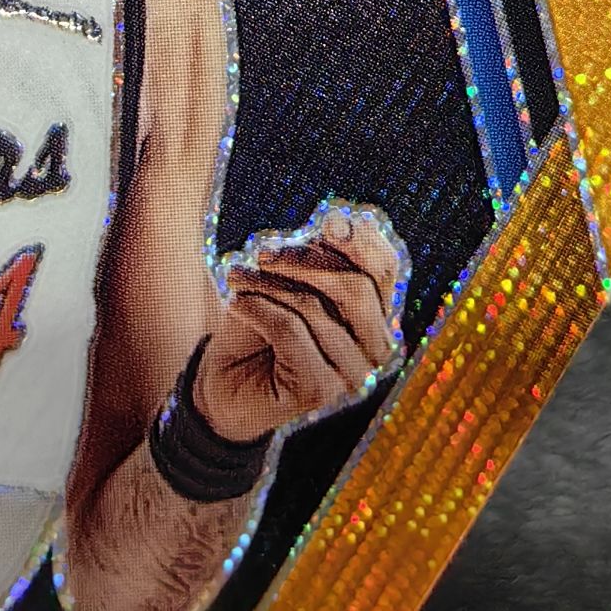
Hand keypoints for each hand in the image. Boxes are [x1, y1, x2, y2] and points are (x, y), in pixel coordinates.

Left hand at [196, 202, 405, 443]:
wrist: (224, 379)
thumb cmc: (262, 319)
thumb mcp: (290, 277)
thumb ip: (318, 252)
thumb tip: (338, 220)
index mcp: (377, 312)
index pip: (385, 268)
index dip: (362, 240)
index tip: (328, 219)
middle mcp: (376, 346)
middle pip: (356, 287)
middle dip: (305, 260)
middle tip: (263, 252)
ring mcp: (352, 373)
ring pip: (316, 308)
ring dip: (267, 284)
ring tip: (237, 277)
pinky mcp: (320, 390)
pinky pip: (289, 331)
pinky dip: (256, 308)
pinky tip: (234, 302)